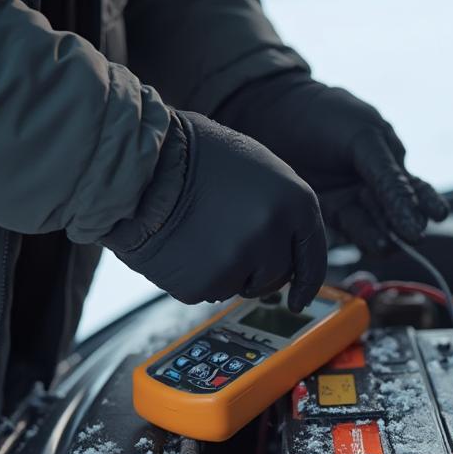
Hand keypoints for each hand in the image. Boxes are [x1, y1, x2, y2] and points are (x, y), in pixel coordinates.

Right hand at [105, 112, 326, 311]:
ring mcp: (241, 261)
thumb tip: (286, 245)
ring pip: (239, 286)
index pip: (312, 257)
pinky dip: (194, 276)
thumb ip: (279, 208)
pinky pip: (206, 291)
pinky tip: (179, 246)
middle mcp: (274, 235)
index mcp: (296, 202)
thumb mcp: (256, 166)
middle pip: (275, 276)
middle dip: (256, 270)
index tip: (298, 300)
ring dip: (224, 271)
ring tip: (198, 234)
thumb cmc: (192, 153)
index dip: (306, 282)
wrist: (140, 163)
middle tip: (226, 242)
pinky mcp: (206, 283)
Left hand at [216, 74, 448, 251]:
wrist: (268, 111)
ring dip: (383, 236)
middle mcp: (373, 183)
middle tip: (412, 235)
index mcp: (389, 159)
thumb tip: (417, 214)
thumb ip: (389, 177)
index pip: (414, 188)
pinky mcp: (326, 212)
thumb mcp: (363, 137)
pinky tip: (370, 242)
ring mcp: (350, 199)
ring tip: (384, 243)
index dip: (427, 204)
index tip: (436, 218)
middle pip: (398, 214)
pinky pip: (350, 232)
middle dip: (405, 225)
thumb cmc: (323, 114)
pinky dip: (362, 239)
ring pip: (376, 227)